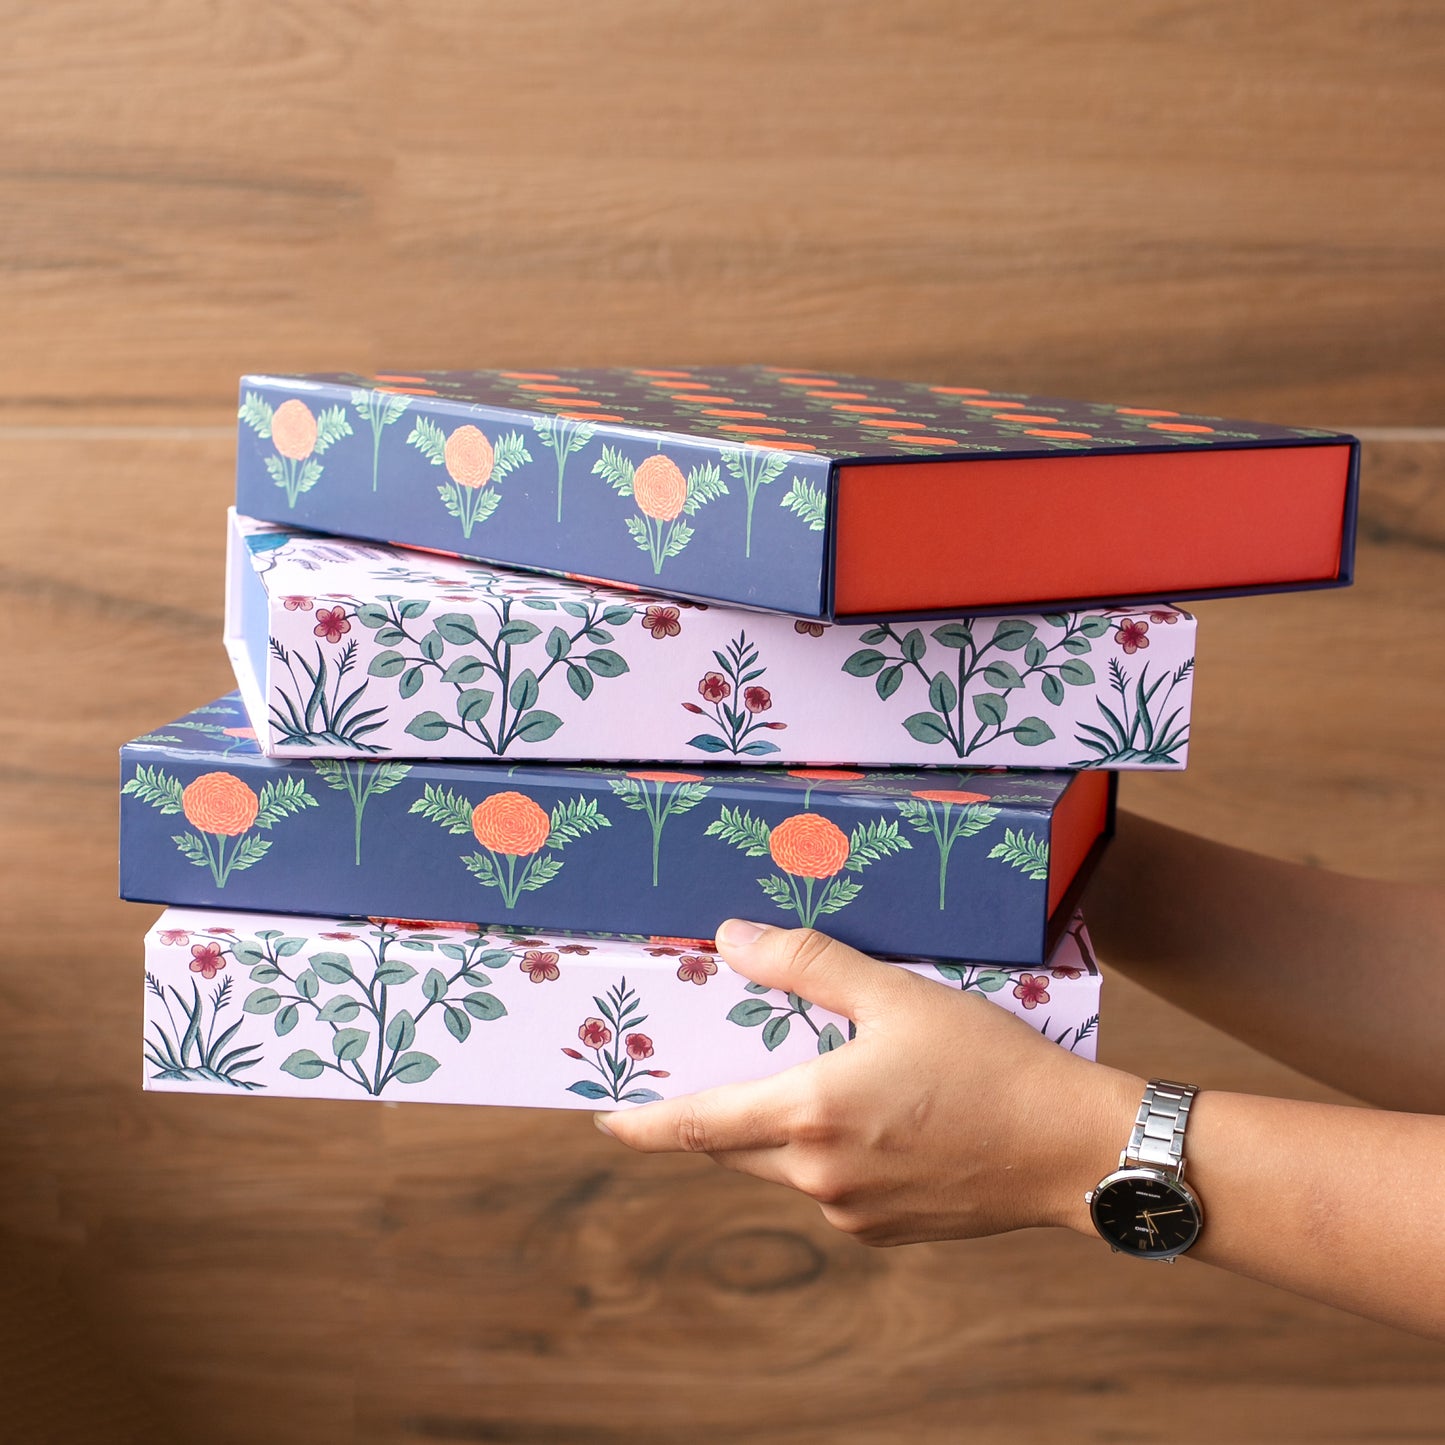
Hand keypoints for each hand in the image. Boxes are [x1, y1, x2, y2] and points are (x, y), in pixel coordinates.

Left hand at [597, 920, 1141, 1246]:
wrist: (1074, 1152)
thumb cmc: (990, 1064)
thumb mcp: (896, 995)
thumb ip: (809, 964)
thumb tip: (733, 938)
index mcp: (809, 1116)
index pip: (693, 1125)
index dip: (640, 1122)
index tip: (602, 1116)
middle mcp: (817, 1177)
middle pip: (731, 1148)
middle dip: (707, 1117)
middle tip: (699, 1076)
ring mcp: (851, 1212)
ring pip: (779, 1168)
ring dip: (770, 1131)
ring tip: (797, 1080)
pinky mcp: (884, 1230)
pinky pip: (826, 1189)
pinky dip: (820, 1154)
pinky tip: (865, 1115)